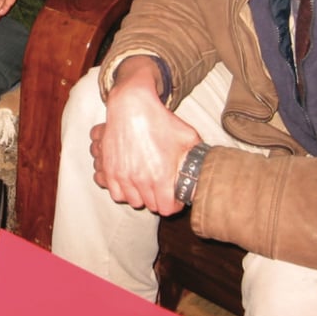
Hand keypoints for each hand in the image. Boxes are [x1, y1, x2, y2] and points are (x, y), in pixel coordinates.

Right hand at [91, 56, 200, 214]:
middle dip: (158, 199)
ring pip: (133, 201)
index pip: (166, 209)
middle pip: (150, 206)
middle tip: (160, 188)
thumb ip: (197, 156)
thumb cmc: (160, 120)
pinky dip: (123, 191)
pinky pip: (116, 193)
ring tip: (146, 185)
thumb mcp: (187, 136)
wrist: (131, 107)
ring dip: (140, 196)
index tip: (173, 198)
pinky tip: (131, 182)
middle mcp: (141, 180)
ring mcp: (123, 176)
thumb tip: (206, 168)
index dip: (173, 205)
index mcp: (161, 176)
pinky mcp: (110, 170)